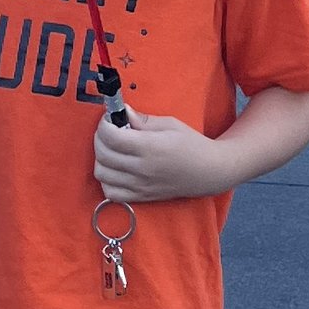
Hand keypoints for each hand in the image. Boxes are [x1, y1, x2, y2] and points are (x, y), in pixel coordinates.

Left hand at [92, 105, 225, 202]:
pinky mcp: (141, 197)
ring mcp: (140, 186)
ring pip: (102, 174)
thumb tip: (121, 111)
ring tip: (112, 149)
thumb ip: (142, 119)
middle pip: (103, 154)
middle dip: (100, 137)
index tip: (109, 118)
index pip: (111, 136)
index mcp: (149, 147)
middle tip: (110, 130)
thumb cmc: (191, 144)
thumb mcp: (169, 124)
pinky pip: (110, 193)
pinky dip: (107, 180)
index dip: (104, 124)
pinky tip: (116, 169)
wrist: (209, 172)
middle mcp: (142, 169)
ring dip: (101, 158)